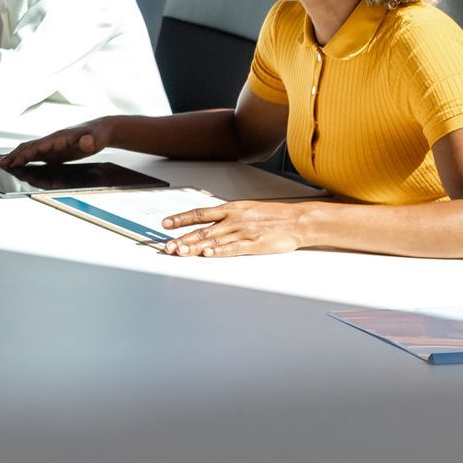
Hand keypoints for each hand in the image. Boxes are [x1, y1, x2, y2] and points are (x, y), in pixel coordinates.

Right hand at [0, 119, 114, 167]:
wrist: (101, 130)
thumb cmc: (98, 135)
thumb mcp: (96, 139)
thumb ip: (90, 140)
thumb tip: (85, 142)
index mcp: (57, 137)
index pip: (36, 146)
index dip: (23, 155)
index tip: (11, 162)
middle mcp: (50, 141)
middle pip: (26, 148)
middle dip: (11, 156)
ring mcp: (50, 146)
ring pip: (27, 151)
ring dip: (12, 157)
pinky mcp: (53, 152)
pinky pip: (34, 156)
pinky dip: (21, 159)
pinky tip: (15, 163)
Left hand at [161, 201, 309, 256]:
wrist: (297, 220)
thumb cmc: (273, 215)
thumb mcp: (246, 209)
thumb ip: (227, 217)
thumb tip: (209, 222)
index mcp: (230, 209)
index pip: (199, 213)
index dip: (180, 218)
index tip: (166, 223)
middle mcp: (233, 219)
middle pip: (202, 230)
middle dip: (182, 238)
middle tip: (168, 246)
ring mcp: (243, 232)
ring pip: (214, 240)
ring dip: (195, 247)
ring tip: (180, 251)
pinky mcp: (254, 244)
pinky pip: (233, 248)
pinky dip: (219, 251)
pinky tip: (207, 254)